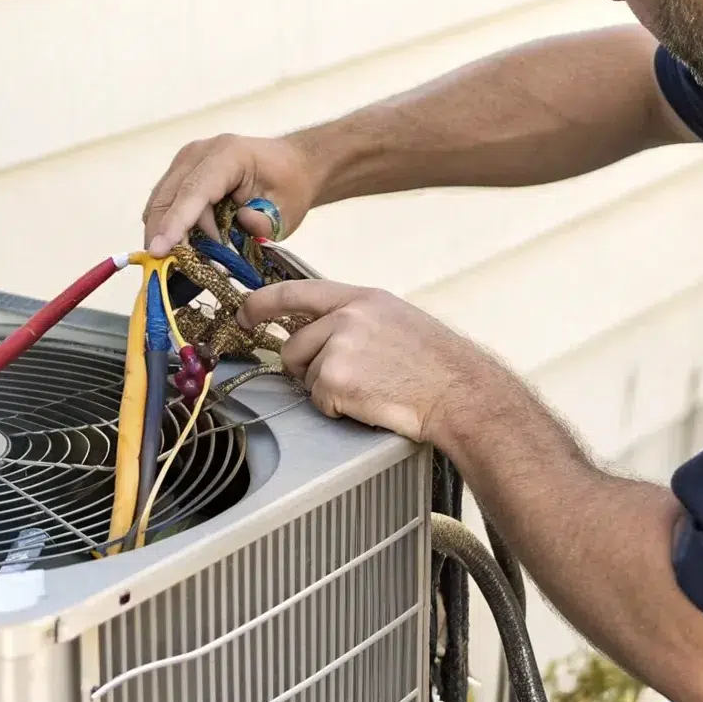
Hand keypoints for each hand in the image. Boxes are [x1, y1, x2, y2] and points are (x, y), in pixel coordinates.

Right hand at [141, 133, 323, 255]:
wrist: (290, 165)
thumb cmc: (289, 187)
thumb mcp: (287, 210)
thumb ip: (265, 223)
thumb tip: (240, 225)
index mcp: (228, 155)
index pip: (193, 191)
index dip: (175, 222)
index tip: (158, 251)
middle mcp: (199, 153)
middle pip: (167, 198)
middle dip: (165, 236)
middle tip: (174, 270)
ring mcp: (185, 161)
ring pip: (160, 203)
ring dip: (170, 234)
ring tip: (195, 255)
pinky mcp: (179, 173)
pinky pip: (164, 204)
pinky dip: (171, 227)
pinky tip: (190, 244)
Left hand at [237, 280, 485, 444]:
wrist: (458, 390)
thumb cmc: (431, 362)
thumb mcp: (392, 319)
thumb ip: (350, 318)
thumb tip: (311, 328)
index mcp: (360, 298)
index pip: (295, 293)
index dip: (262, 304)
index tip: (244, 313)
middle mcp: (347, 317)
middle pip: (294, 346)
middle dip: (306, 367)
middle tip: (346, 377)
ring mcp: (340, 347)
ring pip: (305, 375)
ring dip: (327, 389)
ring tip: (368, 386)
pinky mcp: (337, 380)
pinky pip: (319, 400)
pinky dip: (338, 408)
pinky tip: (370, 400)